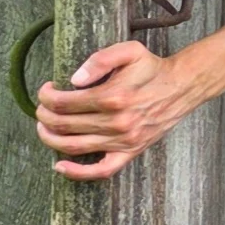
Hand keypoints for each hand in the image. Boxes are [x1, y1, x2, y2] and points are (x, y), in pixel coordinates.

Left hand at [36, 39, 194, 179]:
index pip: (64, 102)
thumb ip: (100, 59)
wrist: (182, 87)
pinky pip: (101, 170)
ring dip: (50, 139)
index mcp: (113, 97)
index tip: (47, 90)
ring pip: (74, 147)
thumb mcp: (129, 51)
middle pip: (64, 125)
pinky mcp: (130, 152)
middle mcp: (117, 122)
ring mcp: (123, 140)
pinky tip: (60, 166)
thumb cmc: (152, 68)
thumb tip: (74, 80)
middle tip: (42, 108)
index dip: (47, 96)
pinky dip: (77, 173)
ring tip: (44, 128)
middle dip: (44, 116)